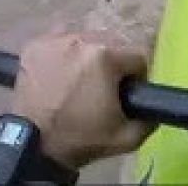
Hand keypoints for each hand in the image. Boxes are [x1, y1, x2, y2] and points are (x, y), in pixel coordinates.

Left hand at [11, 32, 154, 168]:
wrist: (32, 147)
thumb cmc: (80, 138)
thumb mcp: (127, 137)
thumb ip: (151, 117)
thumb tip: (155, 104)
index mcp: (106, 55)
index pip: (137, 57)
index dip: (135, 78)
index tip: (124, 94)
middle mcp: (82, 39)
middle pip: (113, 45)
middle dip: (112, 65)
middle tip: (100, 90)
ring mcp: (55, 40)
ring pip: (86, 41)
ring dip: (88, 57)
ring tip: (78, 82)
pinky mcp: (34, 46)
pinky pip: (61, 41)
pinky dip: (64, 53)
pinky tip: (61, 72)